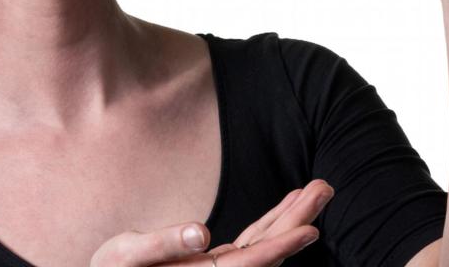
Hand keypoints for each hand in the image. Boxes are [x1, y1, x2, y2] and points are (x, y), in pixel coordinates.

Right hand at [89, 180, 334, 266]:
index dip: (281, 245)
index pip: (250, 263)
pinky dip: (269, 225)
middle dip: (298, 220)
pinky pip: (251, 244)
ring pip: (264, 244)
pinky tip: (286, 208)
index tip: (311, 228)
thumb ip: (161, 246)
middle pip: (267, 251)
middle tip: (325, 188)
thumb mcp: (124, 258)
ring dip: (289, 217)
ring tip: (316, 189)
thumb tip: (201, 234)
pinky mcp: (213, 263)